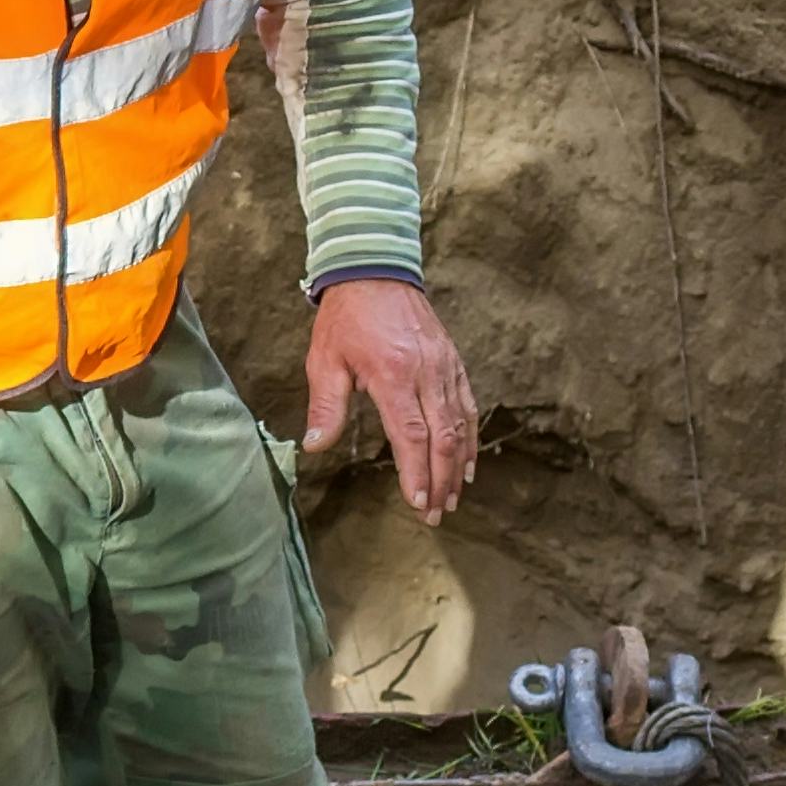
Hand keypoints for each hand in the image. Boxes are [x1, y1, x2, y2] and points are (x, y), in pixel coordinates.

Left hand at [304, 276, 475, 519]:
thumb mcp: (325, 360)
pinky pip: (467, 406)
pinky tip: (467, 464)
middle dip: (440, 480)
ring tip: (451, 498)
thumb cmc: (346, 319)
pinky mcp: (453, 362)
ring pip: (460, 425)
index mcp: (393, 374)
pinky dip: (469, 438)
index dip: (417, 473)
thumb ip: (325, 407)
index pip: (412, 435)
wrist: (376, 271)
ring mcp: (444, 367)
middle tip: (435, 514)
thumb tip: (315, 446)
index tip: (419, 503)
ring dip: (457, 466)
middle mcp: (426, 372)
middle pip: (442, 437)